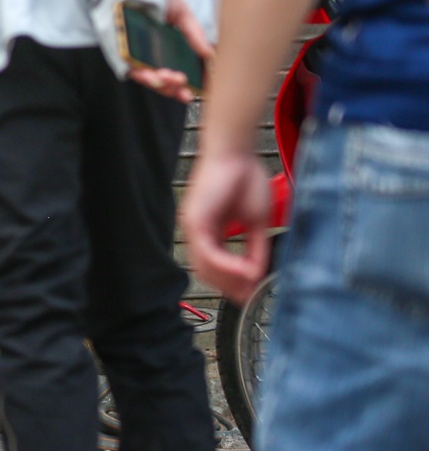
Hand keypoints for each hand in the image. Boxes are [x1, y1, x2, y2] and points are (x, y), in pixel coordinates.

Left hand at [128, 0, 214, 103]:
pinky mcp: (119, 52)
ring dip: (163, 85)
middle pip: (165, 80)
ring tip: (175, 79)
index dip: (192, 82)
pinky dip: (144, 76)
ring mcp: (136, 55)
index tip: (204, 89)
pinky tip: (155, 76)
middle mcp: (153, 54)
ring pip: (150, 79)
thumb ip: (194, 34)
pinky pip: (131, 70)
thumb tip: (210, 54)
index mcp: (169, 46)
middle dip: (176, 89)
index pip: (181, 70)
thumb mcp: (181, 12)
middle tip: (186, 90)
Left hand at [180, 146, 274, 304]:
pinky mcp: (194, 219)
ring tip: (250, 285)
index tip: (251, 294)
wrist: (237, 153)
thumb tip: (258, 273)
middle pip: (207, 272)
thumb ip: (256, 248)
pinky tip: (244, 271)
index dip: (233, 284)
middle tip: (250, 297)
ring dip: (229, 280)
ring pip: (205, 266)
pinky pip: (207, 251)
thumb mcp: (256, 221)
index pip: (216, 267)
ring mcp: (192, 226)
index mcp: (210, 231)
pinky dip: (226, 265)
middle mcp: (197, 231)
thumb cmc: (245, 179)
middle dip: (230, 288)